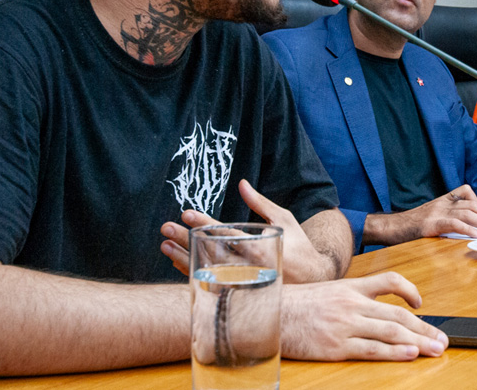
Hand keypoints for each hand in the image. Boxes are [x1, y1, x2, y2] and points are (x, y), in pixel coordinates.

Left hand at [160, 180, 339, 282]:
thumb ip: (260, 203)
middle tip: (166, 228)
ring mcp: (242, 283)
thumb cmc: (298, 245)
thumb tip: (242, 183)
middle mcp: (248, 268)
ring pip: (206, 270)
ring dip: (183, 258)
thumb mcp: (283, 219)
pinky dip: (193, 273)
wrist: (313, 279)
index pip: (226, 233)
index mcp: (259, 248)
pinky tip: (178, 262)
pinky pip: (211, 283)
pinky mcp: (239, 292)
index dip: (205, 222)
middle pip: (210, 252)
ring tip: (164, 245)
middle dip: (186, 239)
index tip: (187, 213)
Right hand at [280, 272, 447, 360]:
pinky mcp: (336, 346)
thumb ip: (349, 297)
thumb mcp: (326, 291)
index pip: (389, 281)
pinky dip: (394, 352)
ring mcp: (345, 325)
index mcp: (350, 287)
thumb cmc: (295, 304)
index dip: (409, 290)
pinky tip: (410, 354)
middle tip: (442, 339)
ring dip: (417, 341)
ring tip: (435, 349)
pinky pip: (372, 349)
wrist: (269, 315)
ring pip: (390, 331)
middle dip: (424, 327)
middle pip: (397, 313)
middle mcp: (352, 303)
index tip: (421, 303)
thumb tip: (371, 307)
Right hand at [363, 184, 476, 245]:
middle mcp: (440, 204)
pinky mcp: (431, 224)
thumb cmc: (408, 226)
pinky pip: (454, 224)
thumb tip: (463, 228)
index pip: (465, 192)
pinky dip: (468, 230)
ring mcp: (436, 213)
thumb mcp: (429, 215)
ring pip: (466, 213)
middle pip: (470, 205)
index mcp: (441, 200)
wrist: (389, 227)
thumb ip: (445, 217)